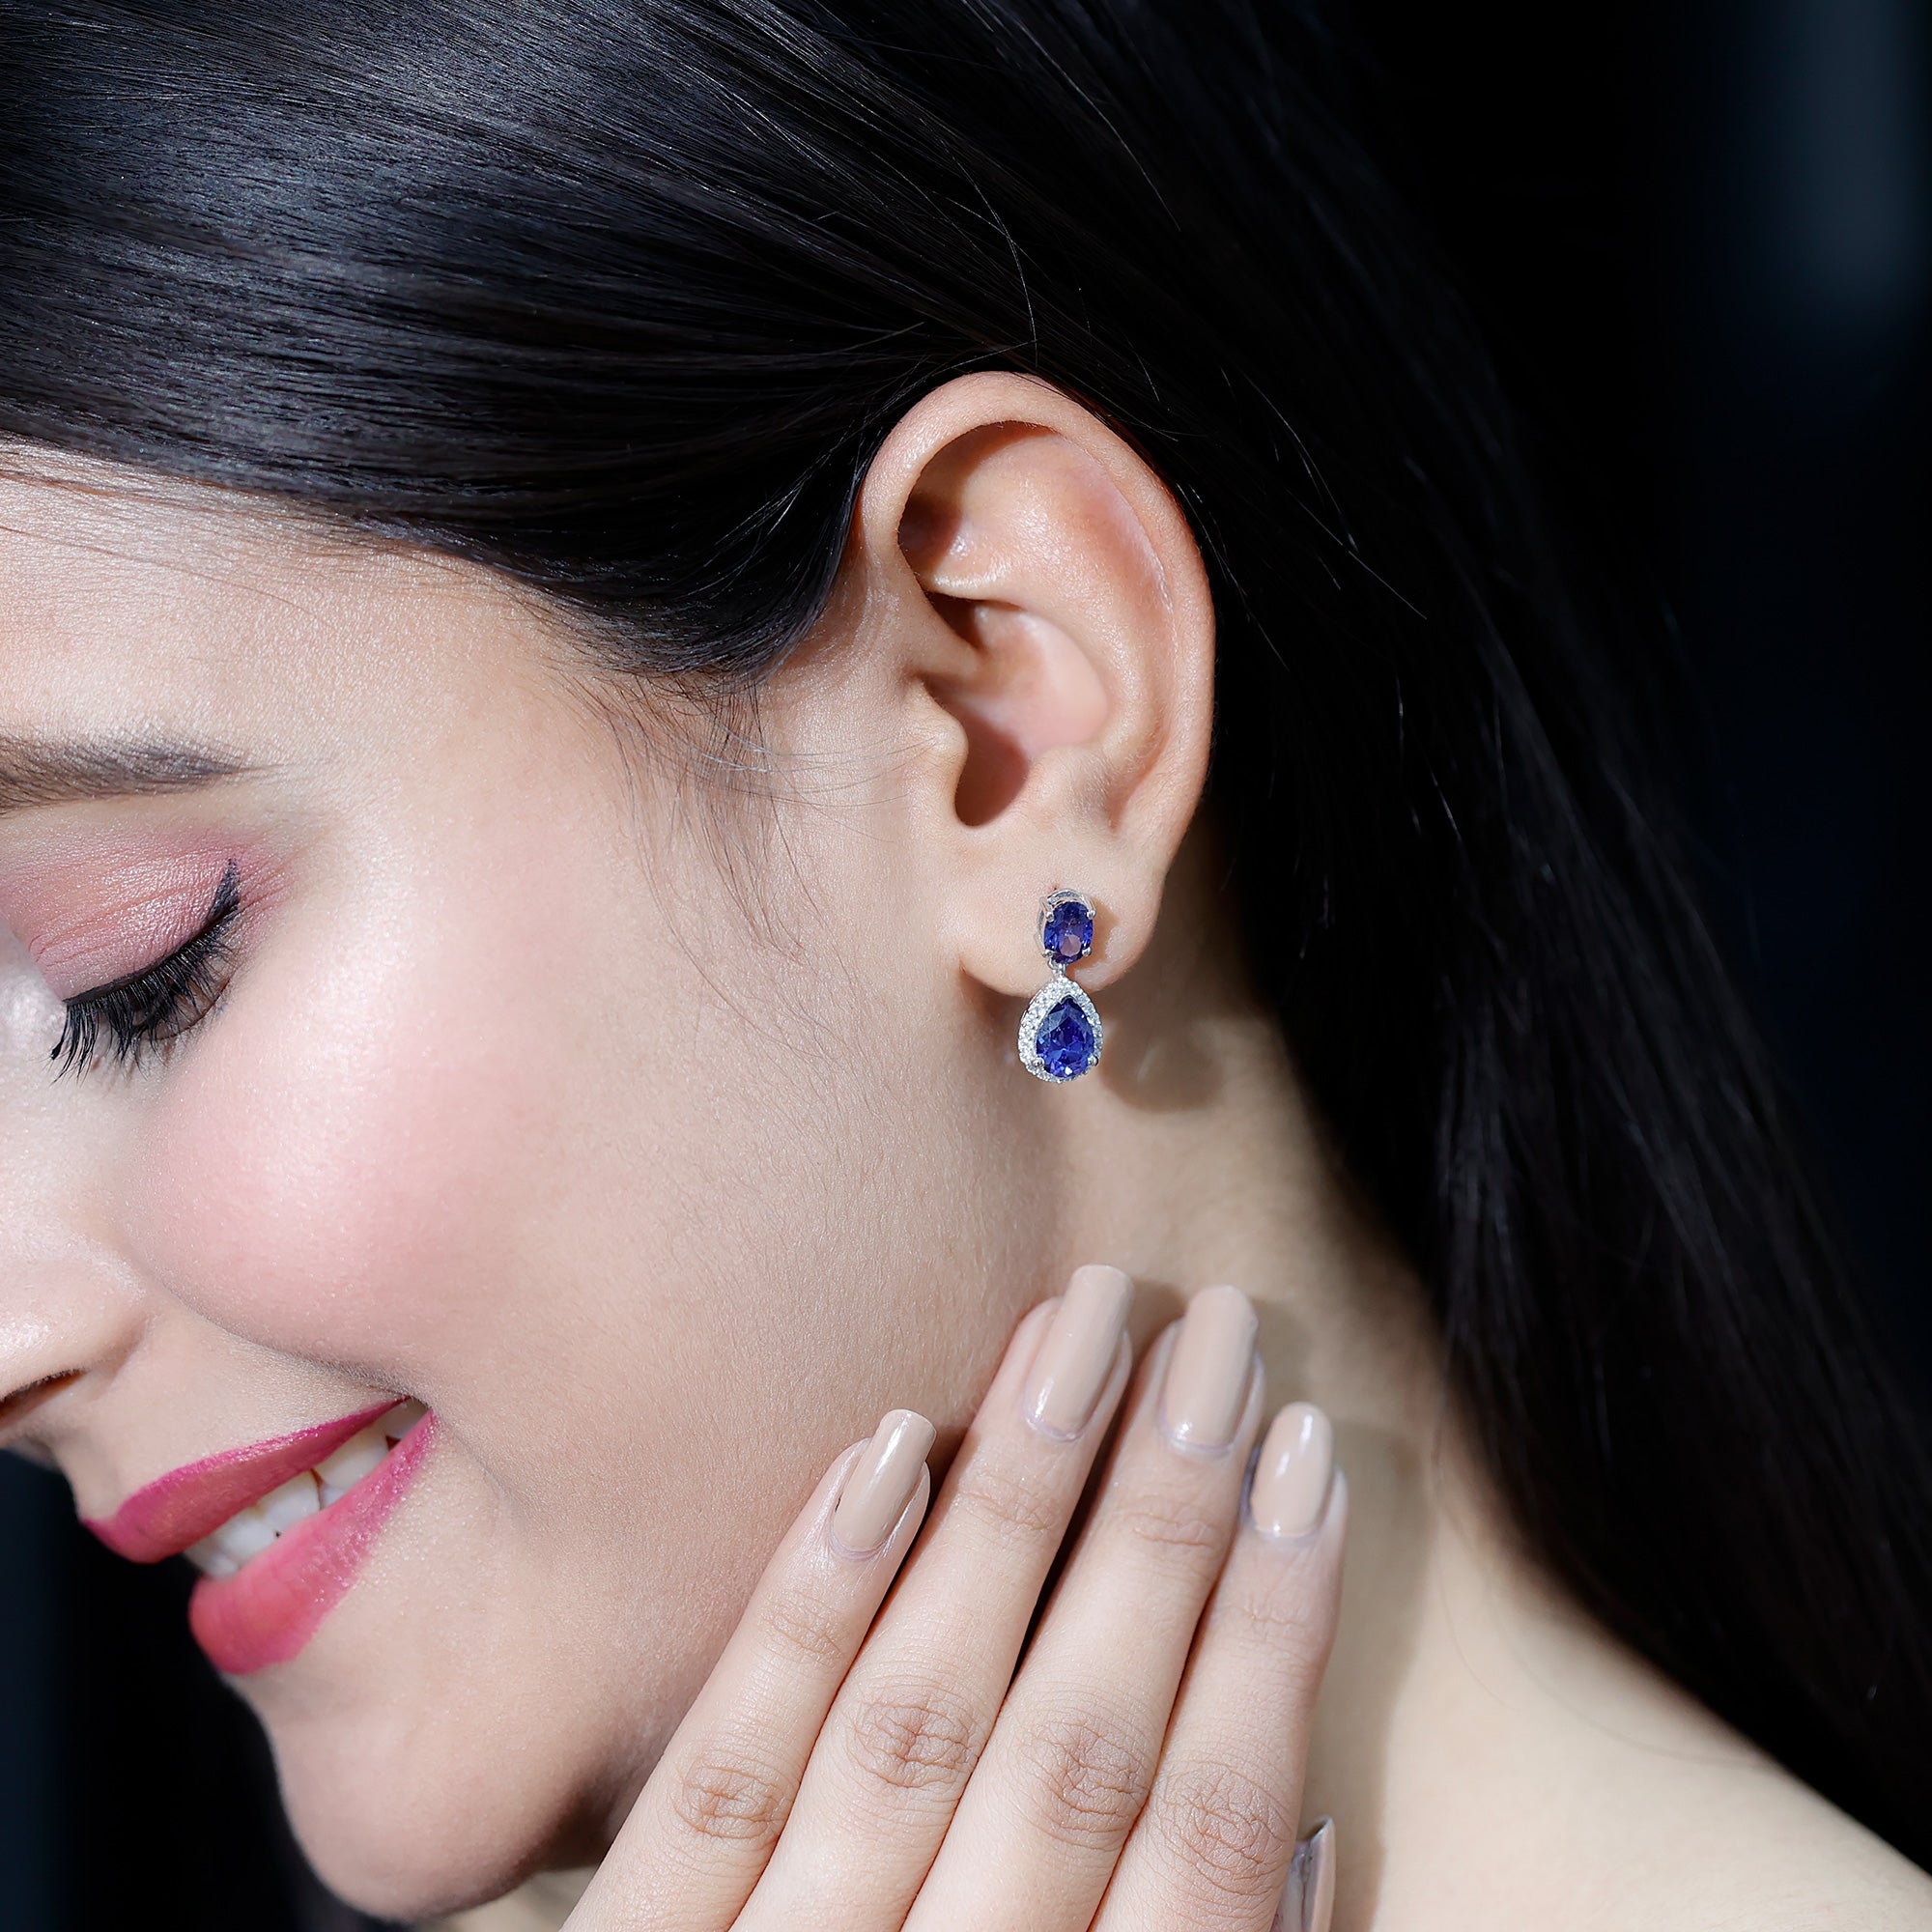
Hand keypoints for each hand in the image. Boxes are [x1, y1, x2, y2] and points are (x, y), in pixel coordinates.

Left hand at [566, 1267, 1345, 1930]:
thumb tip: (1306, 1829)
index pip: (1207, 1845)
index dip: (1270, 1640)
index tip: (1310, 1458)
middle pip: (1073, 1746)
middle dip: (1159, 1525)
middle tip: (1212, 1333)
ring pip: (914, 1716)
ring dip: (1010, 1507)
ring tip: (1079, 1325)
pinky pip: (725, 1762)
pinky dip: (814, 1600)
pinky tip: (891, 1444)